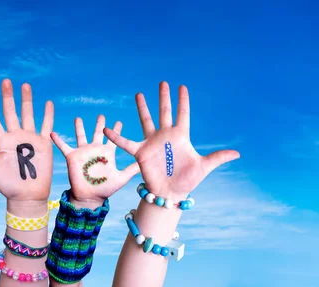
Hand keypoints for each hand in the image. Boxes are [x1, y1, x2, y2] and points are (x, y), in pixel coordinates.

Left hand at [0, 79, 53, 201]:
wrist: (27, 196)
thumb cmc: (7, 186)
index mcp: (2, 142)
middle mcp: (15, 136)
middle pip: (11, 112)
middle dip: (8, 97)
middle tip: (5, 81)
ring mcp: (29, 138)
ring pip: (28, 114)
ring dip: (26, 100)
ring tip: (24, 85)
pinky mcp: (43, 143)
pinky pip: (46, 126)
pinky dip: (48, 115)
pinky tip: (48, 103)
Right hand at [51, 115, 139, 208]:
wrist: (90, 197)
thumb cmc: (106, 189)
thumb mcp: (122, 178)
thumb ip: (132, 169)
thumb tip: (146, 164)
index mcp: (107, 153)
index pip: (113, 138)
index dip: (116, 130)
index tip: (119, 121)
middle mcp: (95, 150)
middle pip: (97, 133)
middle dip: (99, 124)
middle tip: (101, 115)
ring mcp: (83, 153)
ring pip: (81, 136)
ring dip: (79, 127)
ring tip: (78, 118)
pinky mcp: (72, 157)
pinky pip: (64, 146)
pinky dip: (58, 140)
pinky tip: (52, 133)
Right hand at [103, 82, 239, 198]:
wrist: (170, 193)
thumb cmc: (187, 180)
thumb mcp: (204, 167)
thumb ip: (218, 157)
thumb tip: (238, 153)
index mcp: (181, 137)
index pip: (183, 114)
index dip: (183, 101)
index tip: (182, 87)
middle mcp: (166, 136)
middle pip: (164, 112)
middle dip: (164, 97)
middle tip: (163, 83)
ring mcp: (152, 143)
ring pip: (146, 120)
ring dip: (142, 108)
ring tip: (139, 94)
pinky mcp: (141, 152)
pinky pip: (126, 143)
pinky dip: (117, 137)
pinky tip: (108, 130)